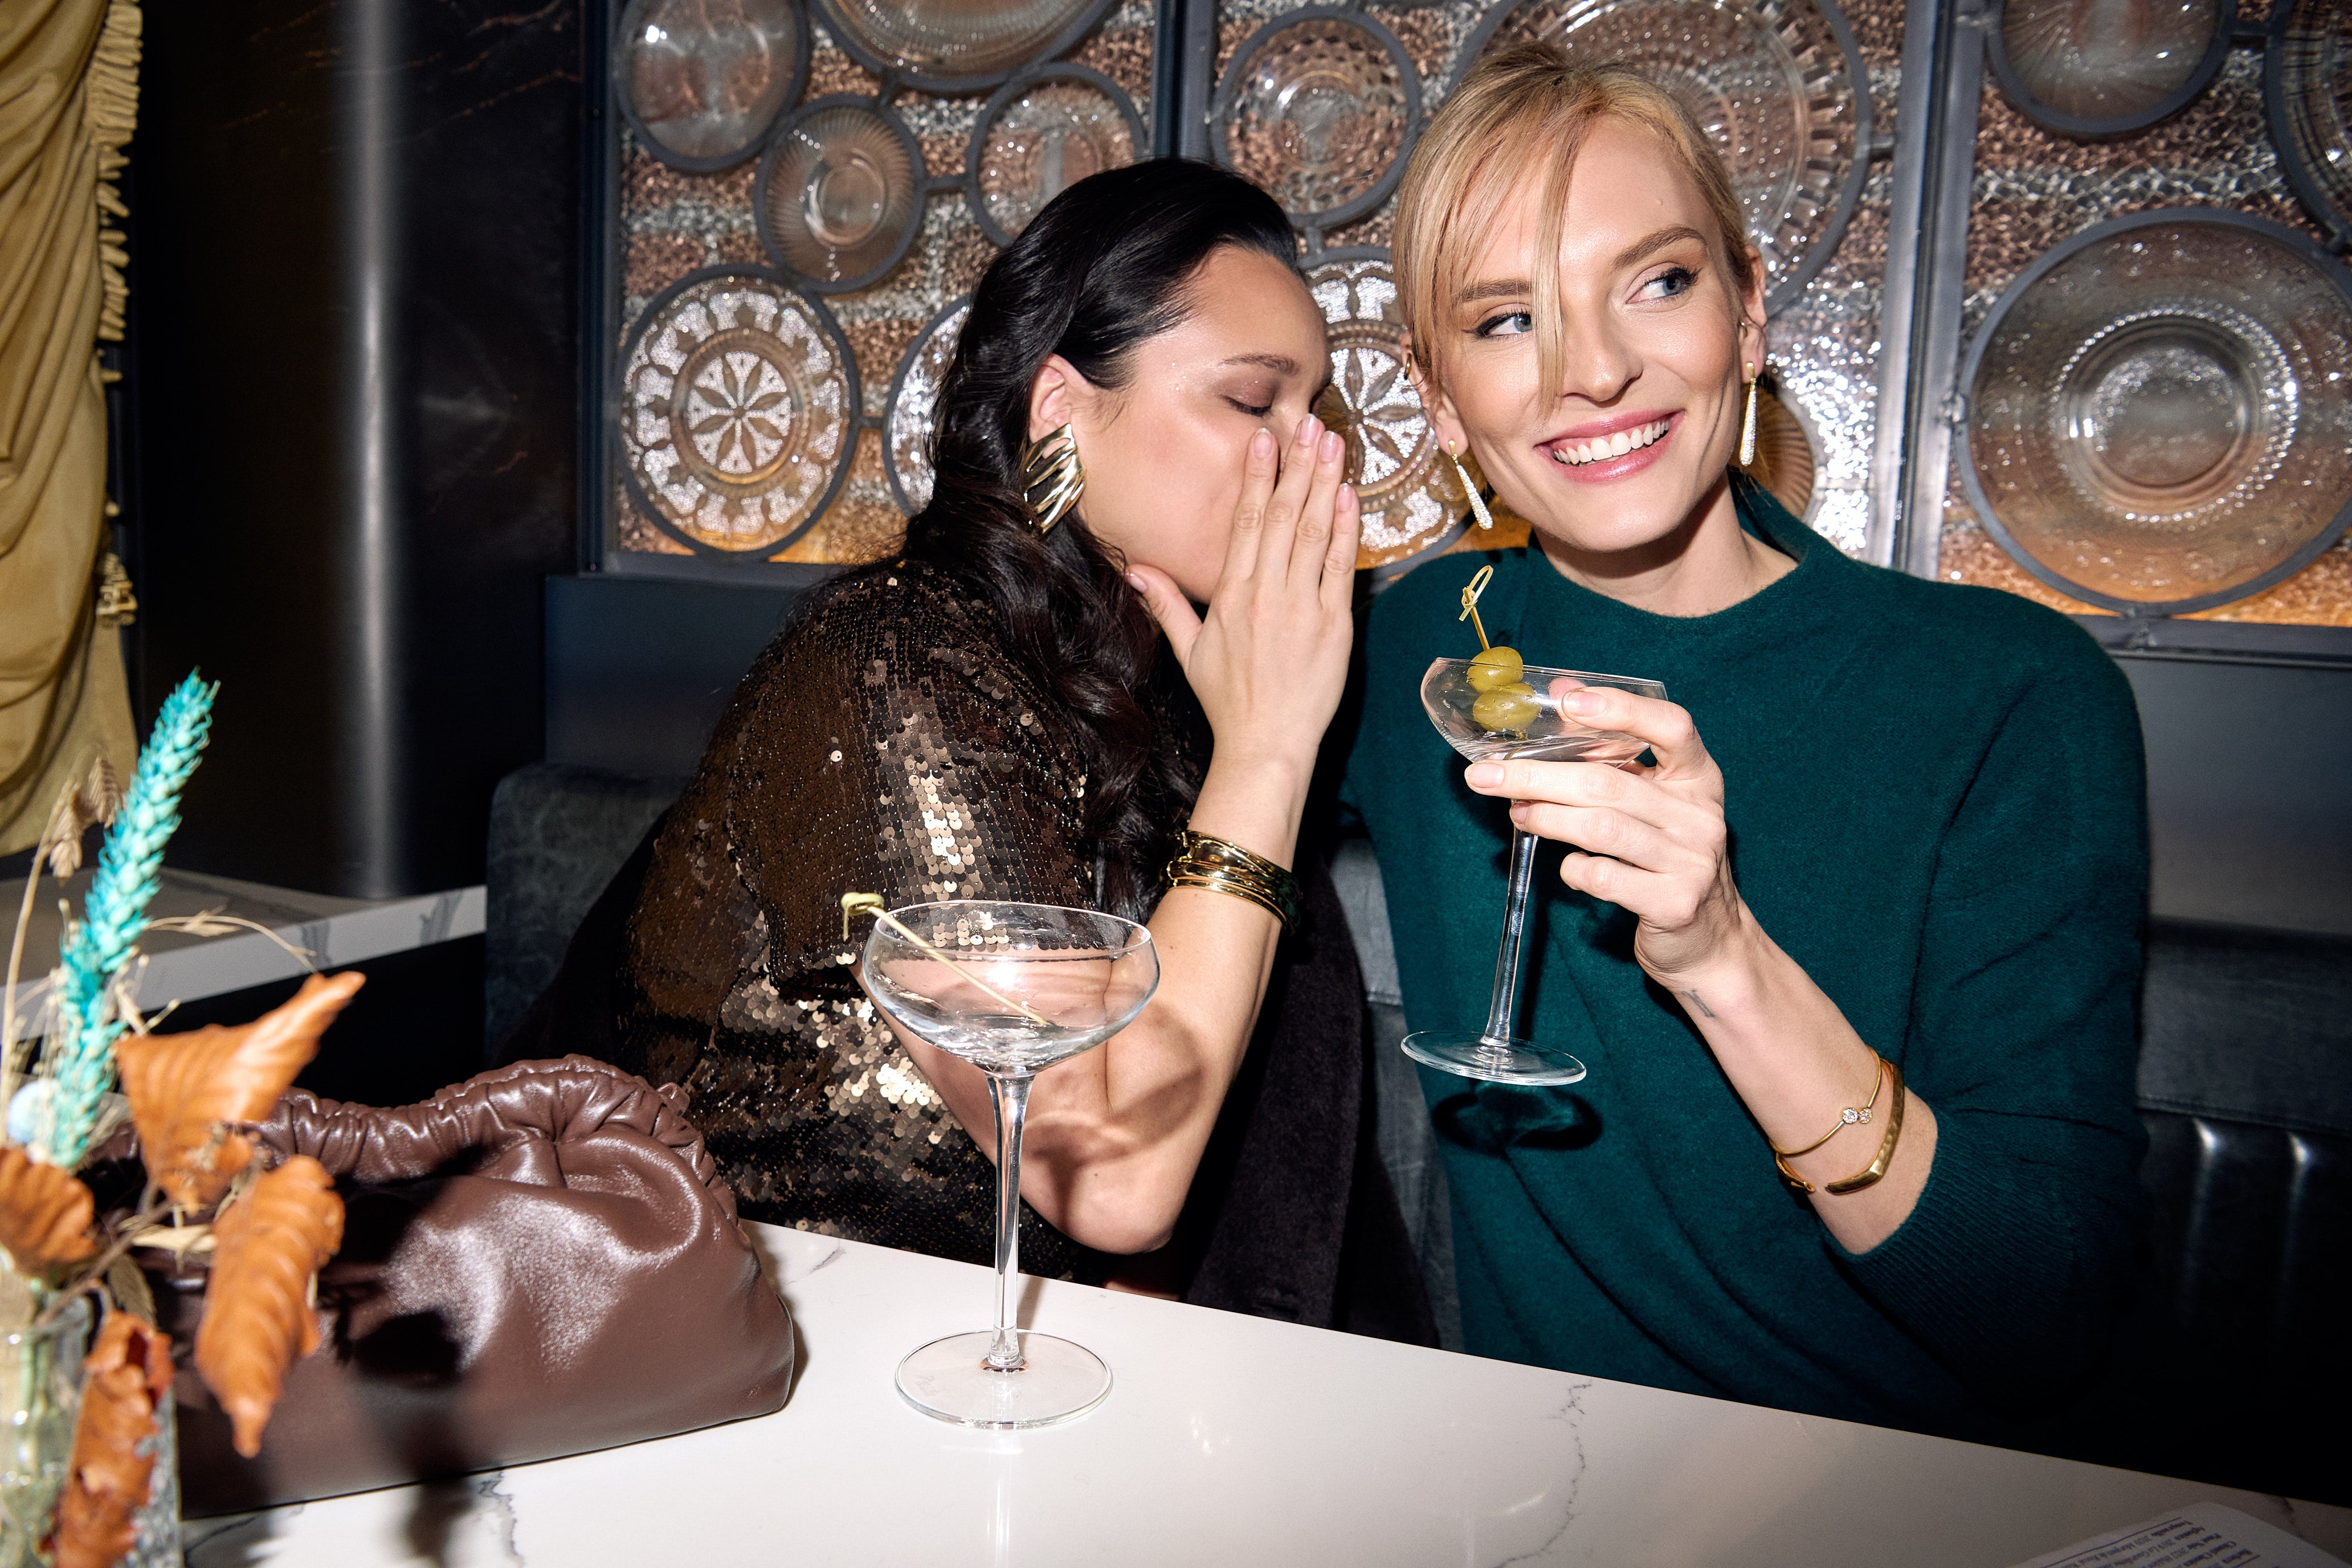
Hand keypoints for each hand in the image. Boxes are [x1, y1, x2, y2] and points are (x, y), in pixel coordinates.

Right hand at [1127, 415, 1360, 780]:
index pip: (1246, 521)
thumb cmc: (1229, 702)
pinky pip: (1340, 568)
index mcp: (1231, 595)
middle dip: (1298, 465)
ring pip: (1314, 532)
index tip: (1266, 437)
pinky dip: (1347, 530)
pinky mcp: (1334, 626)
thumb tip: (1136, 570)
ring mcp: (1303, 607)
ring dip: (1325, 483)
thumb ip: (1167, 604)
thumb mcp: (1189, 651)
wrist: (1265, 745)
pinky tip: (1350, 496)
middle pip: (1284, 515)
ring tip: (1333, 443)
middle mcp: (1267, 593)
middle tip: (1310, 422)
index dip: (1258, 475)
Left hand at [1464, 683, 1744, 979]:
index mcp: (1698, 778)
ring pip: (1604, 829)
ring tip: (1515, 813)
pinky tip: (1565, 866)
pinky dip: (1575, 869)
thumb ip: (1615, 754)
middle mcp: (1701, 815)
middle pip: (1611, 783)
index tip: (1567, 702)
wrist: (1709, 939)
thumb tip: (1562, 693)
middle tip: (1488, 774)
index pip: (1670, 726)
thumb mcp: (1655, 802)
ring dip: (1548, 818)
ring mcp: (1690, 861)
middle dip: (1540, 776)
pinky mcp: (1673, 904)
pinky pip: (1606, 878)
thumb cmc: (1667, 858)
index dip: (1620, 709)